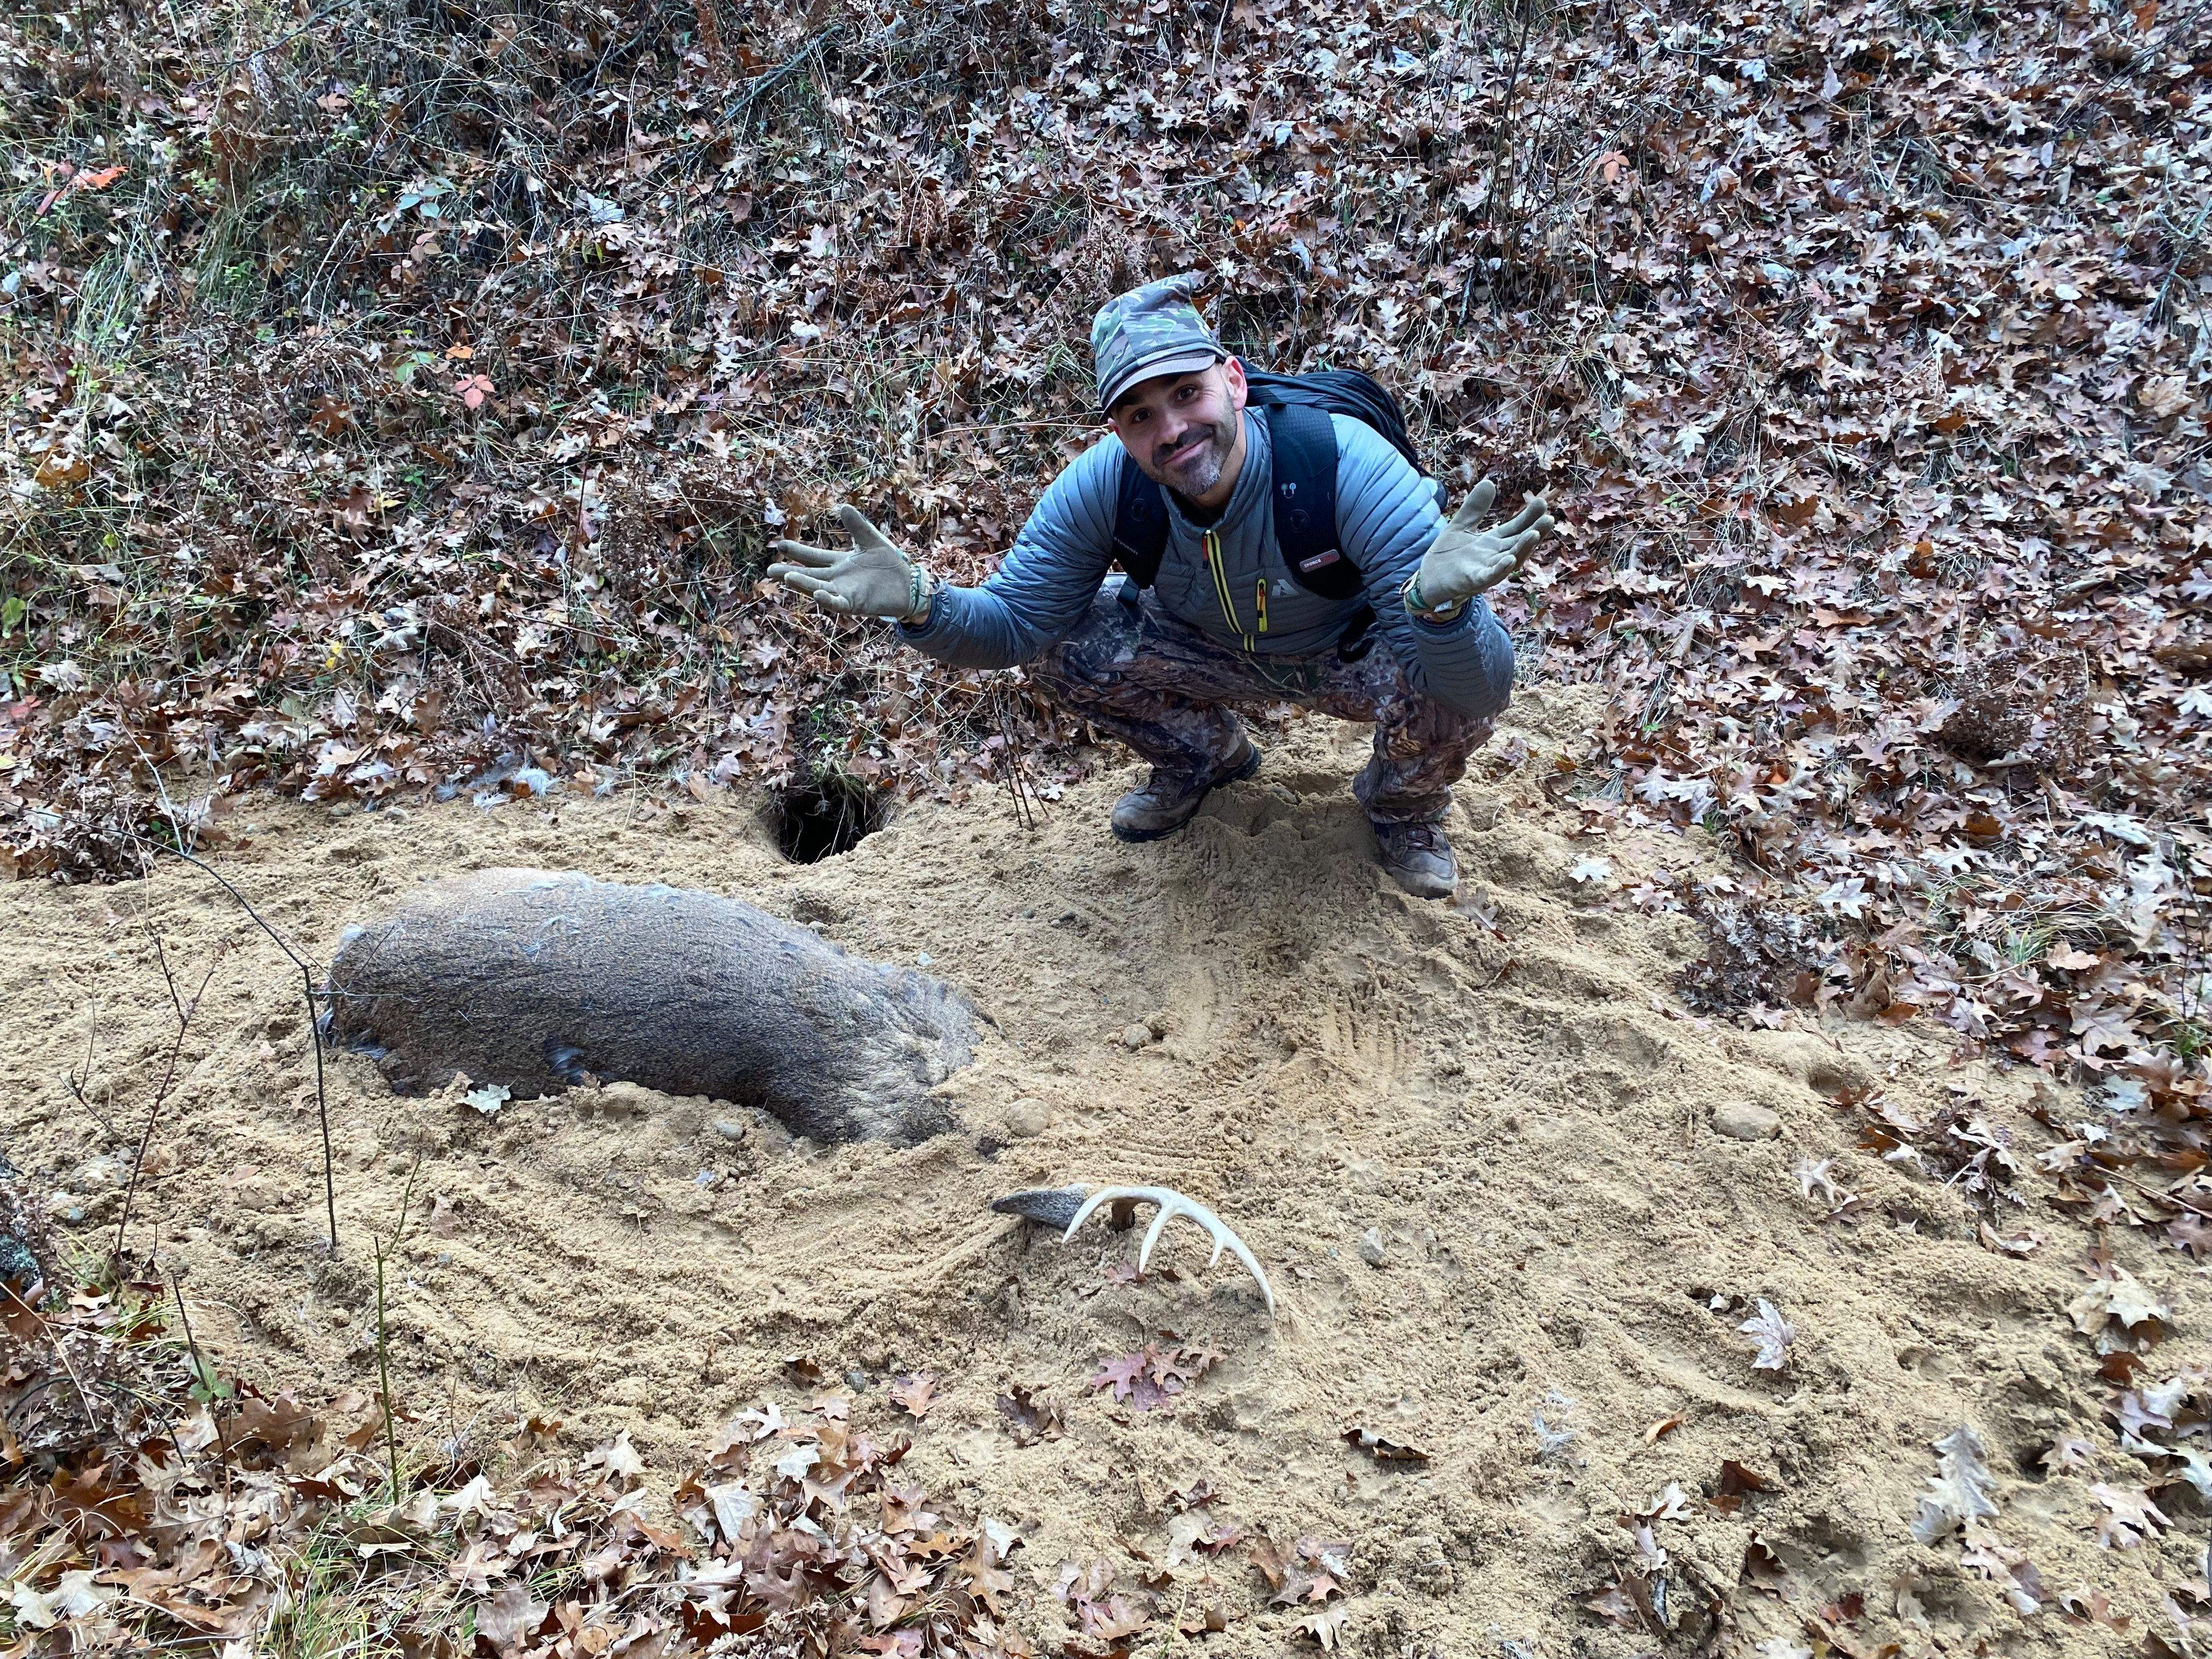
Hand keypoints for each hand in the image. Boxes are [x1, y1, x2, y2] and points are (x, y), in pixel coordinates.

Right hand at [768, 505, 931, 620]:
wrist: (910, 585)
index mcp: (840, 563)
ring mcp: (845, 592)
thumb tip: (842, 506)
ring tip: (787, 577)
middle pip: (809, 574)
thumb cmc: (891, 565)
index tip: (780, 544)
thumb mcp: (871, 540)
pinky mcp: (856, 603)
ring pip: (818, 588)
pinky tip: (817, 593)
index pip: (813, 557)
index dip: (797, 552)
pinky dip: (827, 599)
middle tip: (770, 571)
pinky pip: (838, 603)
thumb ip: (857, 526)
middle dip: (789, 573)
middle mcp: (838, 579)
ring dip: (803, 584)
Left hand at [1411, 478, 1554, 609]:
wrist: (1426, 580)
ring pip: (1510, 559)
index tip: (1541, 502)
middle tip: (1549, 518)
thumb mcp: (1460, 526)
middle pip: (1519, 543)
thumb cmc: (1446, 556)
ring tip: (1534, 534)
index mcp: (1493, 542)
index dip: (1529, 517)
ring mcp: (1486, 570)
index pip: (1516, 528)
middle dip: (1535, 532)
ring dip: (1523, 548)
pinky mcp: (1473, 582)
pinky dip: (1500, 569)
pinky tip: (1509, 559)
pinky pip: (1489, 576)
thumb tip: (1489, 483)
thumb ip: (1475, 508)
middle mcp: (1495, 556)